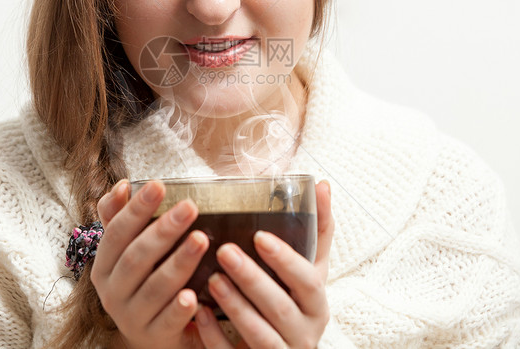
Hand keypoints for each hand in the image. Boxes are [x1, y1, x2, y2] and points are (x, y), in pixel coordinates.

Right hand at [92, 179, 209, 348]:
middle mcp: (112, 292)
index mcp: (104, 266)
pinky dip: (179, 309)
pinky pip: (167, 322)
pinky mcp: (154, 337)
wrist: (150, 337)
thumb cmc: (142, 283)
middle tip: (190, 206)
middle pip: (136, 258)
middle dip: (163, 230)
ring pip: (154, 288)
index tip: (158, 185)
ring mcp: (131, 317)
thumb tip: (122, 186)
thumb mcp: (127, 253)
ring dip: (178, 262)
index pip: (116, 233)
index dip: (136, 209)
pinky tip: (193, 296)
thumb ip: (120, 219)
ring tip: (200, 239)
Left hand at [194, 180, 333, 348]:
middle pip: (281, 308)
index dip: (286, 260)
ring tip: (211, 279)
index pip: (308, 281)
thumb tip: (322, 184)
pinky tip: (198, 312)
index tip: (259, 236)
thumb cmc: (295, 303)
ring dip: (235, 307)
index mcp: (317, 304)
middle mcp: (305, 333)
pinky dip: (215, 337)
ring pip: (260, 335)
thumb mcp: (310, 271)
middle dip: (253, 280)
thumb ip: (317, 232)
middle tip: (225, 252)